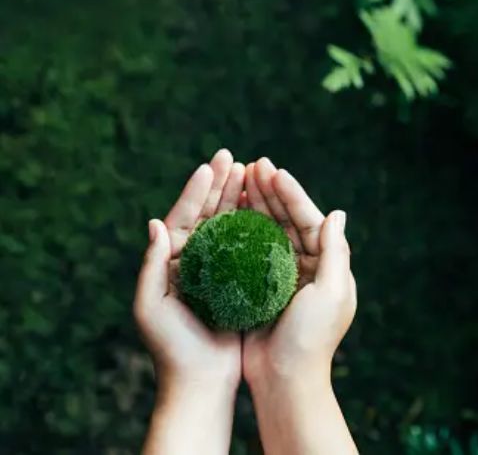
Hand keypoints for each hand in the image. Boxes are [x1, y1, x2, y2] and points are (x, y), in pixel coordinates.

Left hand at [134, 149, 244, 454]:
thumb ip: (151, 265)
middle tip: (232, 159)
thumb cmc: (172, 347)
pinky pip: (246, 247)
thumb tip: (154, 222)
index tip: (210, 166)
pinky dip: (253, 226)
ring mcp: (217, 270)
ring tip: (248, 174)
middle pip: (206, 215)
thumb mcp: (150, 306)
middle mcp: (193, 261)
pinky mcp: (237, 282)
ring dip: (237, 200)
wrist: (200, 382)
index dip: (195, 191)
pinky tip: (263, 208)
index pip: (182, 218)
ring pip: (227, 227)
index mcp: (170, 262)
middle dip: (219, 186)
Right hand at [243, 157, 357, 454]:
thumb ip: (336, 252)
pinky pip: (250, 250)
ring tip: (241, 179)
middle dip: (271, 192)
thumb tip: (338, 213)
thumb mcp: (332, 294)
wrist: (285, 380)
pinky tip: (228, 211)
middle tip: (253, 165)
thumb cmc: (311, 339)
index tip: (273, 171)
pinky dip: (241, 229)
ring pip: (267, 231)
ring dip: (256, 205)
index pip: (309, 219)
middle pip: (287, 220)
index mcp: (326, 264)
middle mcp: (305, 265)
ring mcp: (280, 273)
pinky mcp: (259, 284)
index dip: (292, 194)